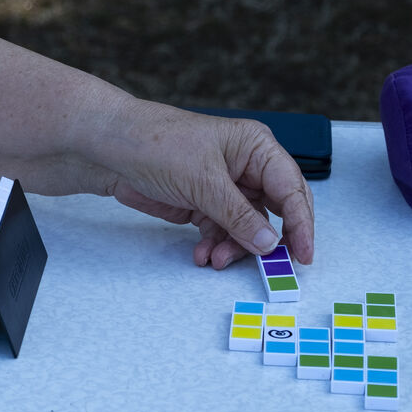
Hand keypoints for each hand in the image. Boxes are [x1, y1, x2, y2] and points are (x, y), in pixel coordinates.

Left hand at [93, 101, 314, 269]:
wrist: (109, 149)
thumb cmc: (157, 144)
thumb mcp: (204, 182)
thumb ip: (240, 216)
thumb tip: (271, 243)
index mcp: (257, 148)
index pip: (292, 189)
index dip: (301, 224)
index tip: (302, 255)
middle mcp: (247, 167)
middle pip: (275, 211)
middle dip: (268, 240)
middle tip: (269, 267)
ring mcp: (226, 188)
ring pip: (248, 228)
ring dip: (235, 247)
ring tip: (215, 258)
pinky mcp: (205, 204)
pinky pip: (223, 232)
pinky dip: (215, 246)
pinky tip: (202, 254)